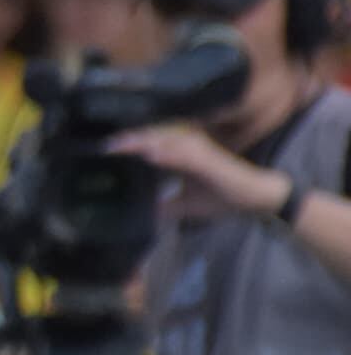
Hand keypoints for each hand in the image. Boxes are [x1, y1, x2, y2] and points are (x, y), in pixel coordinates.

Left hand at [116, 124, 275, 210]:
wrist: (255, 199)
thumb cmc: (221, 197)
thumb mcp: (183, 204)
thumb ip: (162, 206)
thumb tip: (139, 216)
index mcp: (179, 153)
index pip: (147, 143)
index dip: (125, 144)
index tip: (100, 149)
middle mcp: (188, 146)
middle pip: (152, 137)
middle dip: (127, 140)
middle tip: (101, 145)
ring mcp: (199, 151)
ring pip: (166, 140)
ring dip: (143, 141)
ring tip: (118, 145)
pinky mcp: (212, 160)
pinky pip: (188, 154)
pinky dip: (169, 153)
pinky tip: (152, 154)